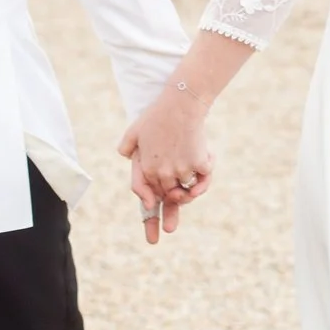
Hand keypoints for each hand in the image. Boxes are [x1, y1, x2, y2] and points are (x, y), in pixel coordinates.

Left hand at [117, 87, 213, 245]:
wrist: (180, 103)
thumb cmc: (157, 115)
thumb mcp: (134, 130)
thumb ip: (127, 146)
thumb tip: (125, 156)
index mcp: (146, 168)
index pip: (146, 195)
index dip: (151, 209)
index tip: (158, 223)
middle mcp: (163, 173)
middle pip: (168, 196)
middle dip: (171, 207)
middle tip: (170, 226)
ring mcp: (181, 169)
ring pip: (186, 190)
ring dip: (189, 191)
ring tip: (189, 192)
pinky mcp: (198, 163)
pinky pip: (203, 180)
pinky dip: (204, 180)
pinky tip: (203, 174)